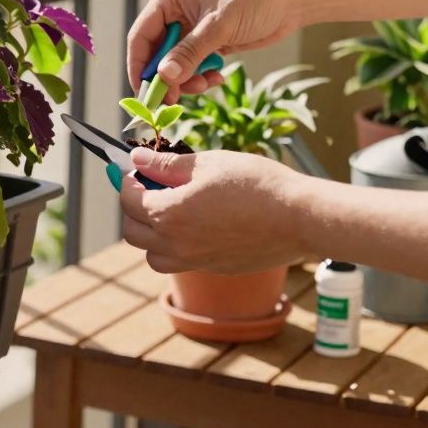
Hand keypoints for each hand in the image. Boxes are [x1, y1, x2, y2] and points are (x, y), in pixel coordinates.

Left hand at [120, 148, 307, 273]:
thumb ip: (166, 165)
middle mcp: (176, 244)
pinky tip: (197, 225)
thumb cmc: (256, 184)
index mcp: (168, 214)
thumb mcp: (207, 164)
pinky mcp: (214, 268)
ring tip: (172, 210)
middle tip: (151, 187)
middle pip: (132, 231)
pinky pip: (180, 262)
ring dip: (151, 234)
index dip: (127, 179)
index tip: (135, 168)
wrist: (300, 218)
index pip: (128, 198)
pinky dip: (176, 247)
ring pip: (153, 255)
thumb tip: (136, 159)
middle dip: (134, 208)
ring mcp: (195, 261)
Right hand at [127, 0, 303, 102]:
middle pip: (156, 53)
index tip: (144, 92)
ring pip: (175, 64)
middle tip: (174, 100)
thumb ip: (189, 53)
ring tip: (204, 85)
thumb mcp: (219, 27)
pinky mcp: (208, 42)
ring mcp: (192, 28)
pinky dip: (201, 76)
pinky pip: (193, 66)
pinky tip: (216, 77)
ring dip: (187, 80)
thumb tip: (164, 77)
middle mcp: (176, 12)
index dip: (139, 66)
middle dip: (166, 78)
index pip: (141, 36)